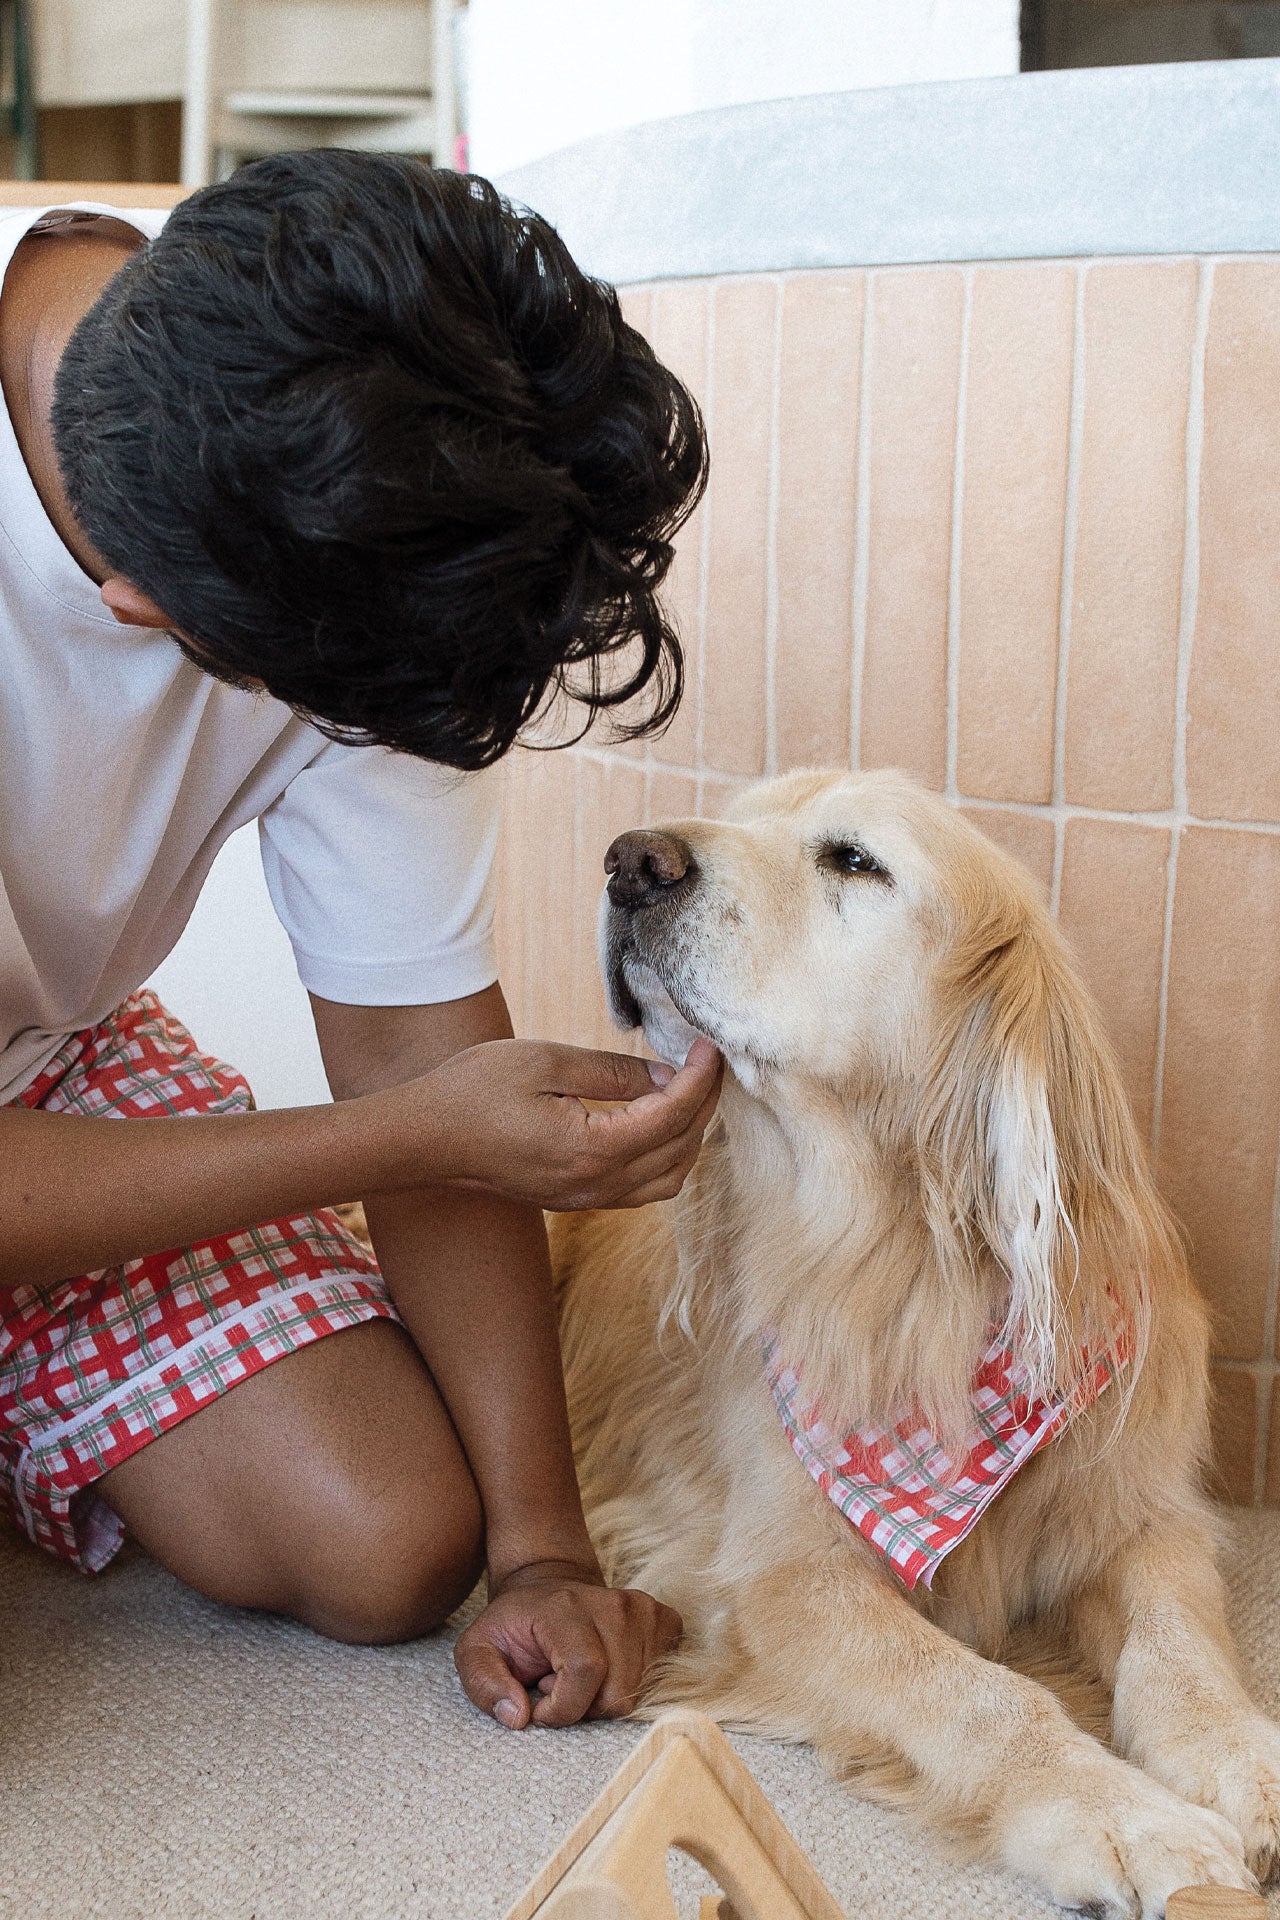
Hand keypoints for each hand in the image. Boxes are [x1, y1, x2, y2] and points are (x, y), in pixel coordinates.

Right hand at [375, 1035, 721, 1210]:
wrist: (424, 1138)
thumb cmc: (475, 1091)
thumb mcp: (546, 1062)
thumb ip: (612, 1071)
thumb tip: (666, 1076)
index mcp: (592, 1150)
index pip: (672, 1116)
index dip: (700, 1079)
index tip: (709, 1046)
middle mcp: (596, 1185)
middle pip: (680, 1150)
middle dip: (703, 1105)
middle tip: (706, 1062)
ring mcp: (586, 1199)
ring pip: (668, 1178)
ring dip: (688, 1136)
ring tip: (688, 1090)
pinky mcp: (575, 1200)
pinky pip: (641, 1188)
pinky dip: (664, 1155)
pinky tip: (656, 1120)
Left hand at [453, 1559, 682, 1728]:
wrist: (549, 1585)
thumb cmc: (514, 1626)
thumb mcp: (476, 1650)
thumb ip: (484, 1683)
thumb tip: (518, 1716)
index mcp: (565, 1608)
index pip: (585, 1671)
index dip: (562, 1707)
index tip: (539, 1704)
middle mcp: (612, 1604)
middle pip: (617, 1694)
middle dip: (584, 1707)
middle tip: (558, 1684)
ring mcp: (643, 1610)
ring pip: (639, 1692)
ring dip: (606, 1696)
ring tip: (579, 1674)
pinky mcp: (663, 1619)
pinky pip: (661, 1675)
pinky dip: (633, 1684)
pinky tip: (608, 1668)